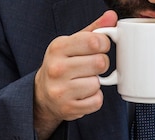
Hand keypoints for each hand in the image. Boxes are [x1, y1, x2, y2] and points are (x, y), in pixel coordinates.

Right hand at [33, 10, 117, 139]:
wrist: (43, 94)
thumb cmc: (61, 65)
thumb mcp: (72, 44)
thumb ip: (93, 31)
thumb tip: (112, 16)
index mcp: (58, 47)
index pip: (94, 41)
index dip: (103, 44)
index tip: (99, 47)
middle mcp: (57, 68)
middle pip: (100, 63)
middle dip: (101, 65)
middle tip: (92, 67)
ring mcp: (61, 90)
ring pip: (98, 84)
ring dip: (96, 84)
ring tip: (83, 81)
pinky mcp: (68, 108)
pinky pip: (96, 101)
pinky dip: (94, 99)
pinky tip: (83, 94)